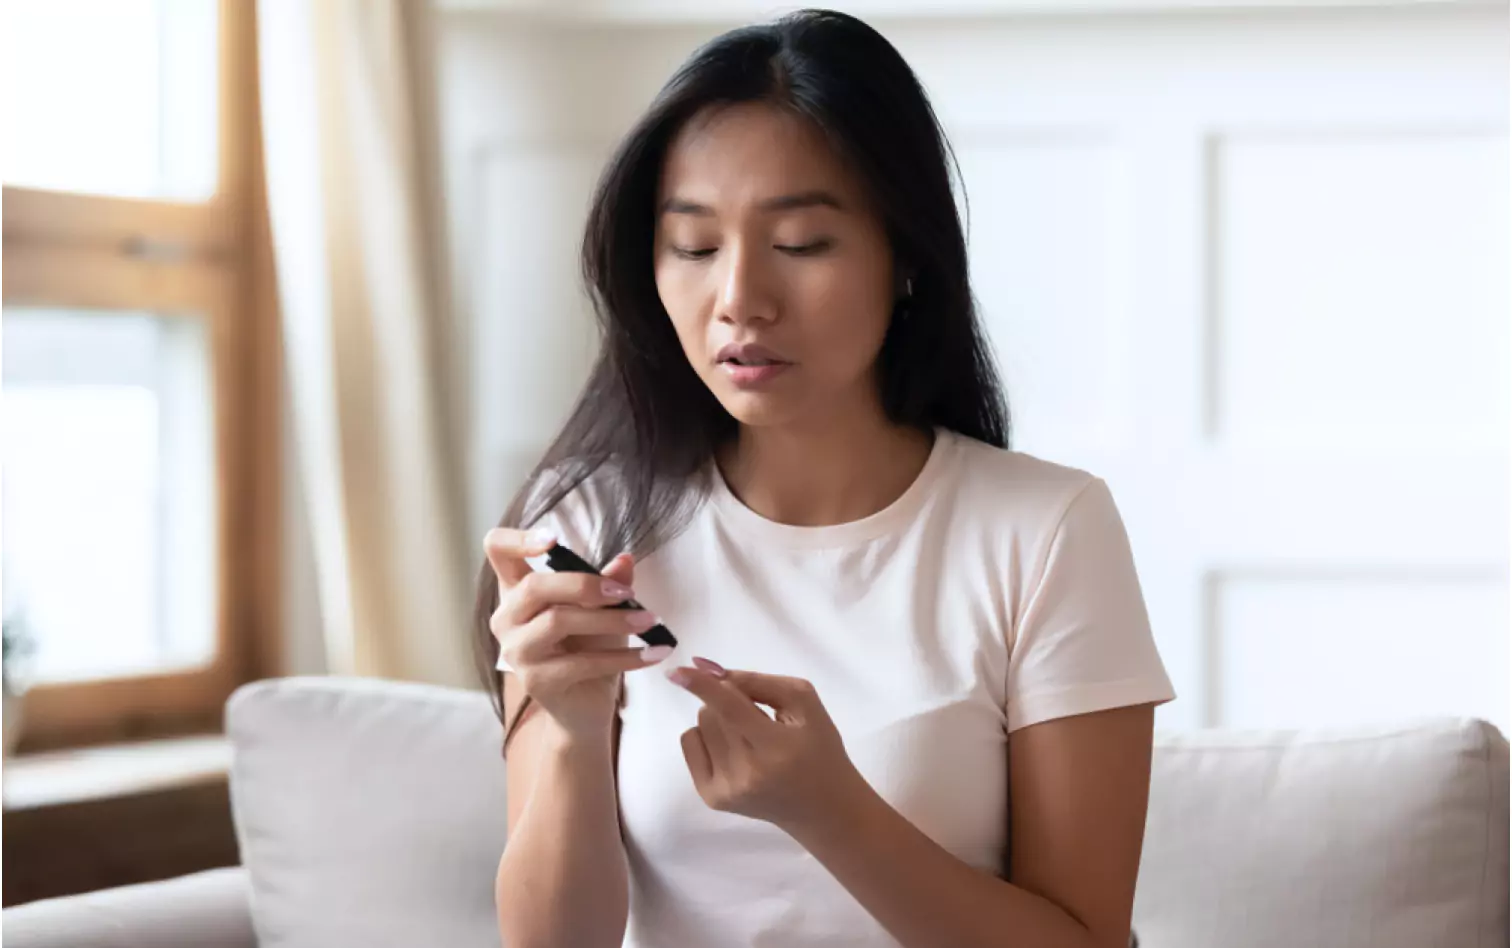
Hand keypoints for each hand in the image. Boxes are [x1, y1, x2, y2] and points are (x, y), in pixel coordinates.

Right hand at [484, 528, 673, 739]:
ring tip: (650, 621)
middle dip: (585, 584)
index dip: (519, 539)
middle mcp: (507, 618)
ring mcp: (517, 651)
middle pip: (534, 586)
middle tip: (626, 593)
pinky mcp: (536, 682)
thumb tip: (626, 559)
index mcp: (517, 591)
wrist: (585, 705)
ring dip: (612, 620)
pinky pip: (582, 662)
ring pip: (558, 621)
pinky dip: (624, 656)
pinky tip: (653, 654)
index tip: (553, 538)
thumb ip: (610, 583)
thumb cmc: (588, 648)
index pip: (497, 549)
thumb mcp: (603, 609)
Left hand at [667, 658, 865, 832]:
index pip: (730, 709)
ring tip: (748, 738)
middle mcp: (746, 772)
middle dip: (728, 703)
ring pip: (699, 725)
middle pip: (711, 712)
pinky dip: (706, 738)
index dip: (702, 686)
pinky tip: (732, 750)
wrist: (821, 808)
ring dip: (719, 721)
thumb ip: (759, 682)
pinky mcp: (712, 798)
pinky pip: (689, 745)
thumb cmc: (818, 750)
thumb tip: (709, 670)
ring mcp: (725, 789)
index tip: (677, 670)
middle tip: (757, 719)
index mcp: (775, 748)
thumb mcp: (804, 704)